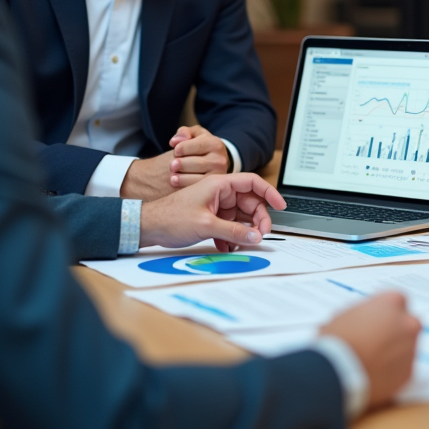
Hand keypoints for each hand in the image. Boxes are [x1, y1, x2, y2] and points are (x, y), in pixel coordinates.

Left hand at [119, 126, 229, 199]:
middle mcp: (220, 160)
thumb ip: (184, 132)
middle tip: (172, 165)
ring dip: (181, 176)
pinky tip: (175, 181)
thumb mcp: (194, 134)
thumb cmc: (200, 146)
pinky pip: (196, 187)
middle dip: (180, 164)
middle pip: (197, 163)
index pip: (197, 145)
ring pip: (197, 177)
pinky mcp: (213, 187)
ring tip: (172, 174)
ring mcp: (218, 175)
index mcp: (216, 144)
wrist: (213, 160)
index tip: (175, 150)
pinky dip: (184, 185)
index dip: (182, 148)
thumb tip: (174, 141)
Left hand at [138, 172, 285, 250]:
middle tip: (261, 235)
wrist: (148, 226)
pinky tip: (228, 246)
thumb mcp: (206, 225)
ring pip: (240, 216)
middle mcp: (219, 192)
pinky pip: (230, 225)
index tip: (280, 206)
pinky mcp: (211, 217)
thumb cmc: (170, 218)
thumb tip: (255, 236)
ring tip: (243, 243)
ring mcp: (215, 205)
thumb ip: (234, 231)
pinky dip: (232, 236)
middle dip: (258, 219)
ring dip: (244, 231)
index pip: (252, 182)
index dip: (269, 193)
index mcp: (219, 184)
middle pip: (250, 202)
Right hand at [321, 292, 420, 409]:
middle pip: (408, 323)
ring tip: (371, 359)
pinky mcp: (408, 372)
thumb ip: (367, 313)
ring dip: (394, 351)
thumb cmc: (339, 340)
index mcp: (392, 303)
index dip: (386, 311)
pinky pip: (402, 368)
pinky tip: (374, 372)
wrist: (338, 371)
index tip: (377, 320)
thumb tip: (368, 320)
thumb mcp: (347, 314)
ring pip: (407, 347)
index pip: (398, 301)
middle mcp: (407, 324)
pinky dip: (392, 370)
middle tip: (377, 339)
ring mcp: (410, 349)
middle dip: (397, 330)